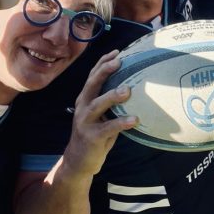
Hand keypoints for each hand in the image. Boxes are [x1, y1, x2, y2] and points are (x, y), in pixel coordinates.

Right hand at [63, 50, 138, 176]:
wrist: (79, 161)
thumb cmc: (95, 134)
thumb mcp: (101, 115)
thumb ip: (111, 102)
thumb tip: (134, 85)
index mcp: (85, 98)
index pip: (93, 76)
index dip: (103, 62)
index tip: (117, 52)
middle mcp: (83, 106)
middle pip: (92, 84)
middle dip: (104, 71)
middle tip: (119, 61)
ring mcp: (85, 121)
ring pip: (98, 104)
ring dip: (112, 96)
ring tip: (128, 90)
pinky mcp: (92, 137)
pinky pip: (108, 128)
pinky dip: (121, 123)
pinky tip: (134, 120)